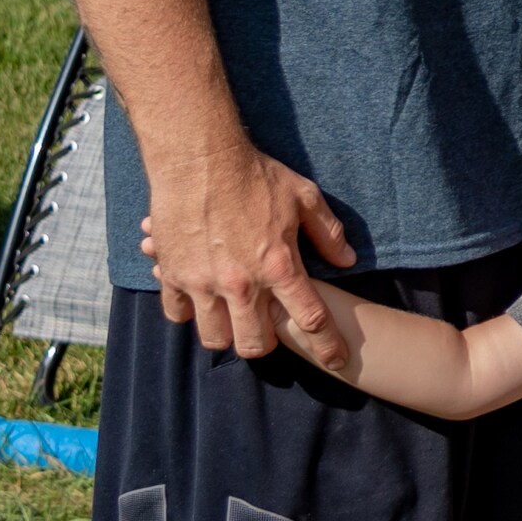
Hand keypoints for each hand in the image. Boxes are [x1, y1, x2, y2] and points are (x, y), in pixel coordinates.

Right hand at [141, 139, 354, 360]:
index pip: (311, 319)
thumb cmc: (256, 175)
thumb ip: (327, 233)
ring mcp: (204, 283)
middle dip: (266, 345)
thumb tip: (347, 260)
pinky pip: (179, 315)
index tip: (337, 361)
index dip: (328, 346)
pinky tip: (200, 296)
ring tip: (234, 315)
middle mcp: (242, 283)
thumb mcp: (304, 197)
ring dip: (227, 332)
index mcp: (280, 265)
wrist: (199, 159)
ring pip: (215, 338)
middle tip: (268, 331)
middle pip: (255, 345)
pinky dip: (190, 312)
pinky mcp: (174, 276)